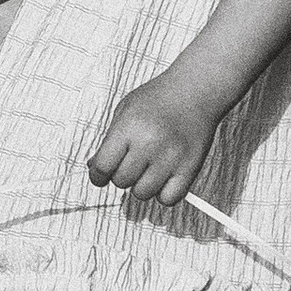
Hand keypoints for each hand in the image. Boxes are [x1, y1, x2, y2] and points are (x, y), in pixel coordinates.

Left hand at [87, 71, 221, 206]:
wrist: (195, 91)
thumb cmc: (158, 98)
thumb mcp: (125, 110)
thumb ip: (109, 141)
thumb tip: (95, 168)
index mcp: (129, 127)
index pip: (103, 166)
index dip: (97, 176)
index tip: (99, 176)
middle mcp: (149, 144)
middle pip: (121, 181)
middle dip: (121, 174)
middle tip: (130, 162)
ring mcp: (171, 158)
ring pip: (143, 193)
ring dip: (141, 185)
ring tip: (147, 168)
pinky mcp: (189, 168)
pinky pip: (168, 199)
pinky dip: (163, 193)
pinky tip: (163, 178)